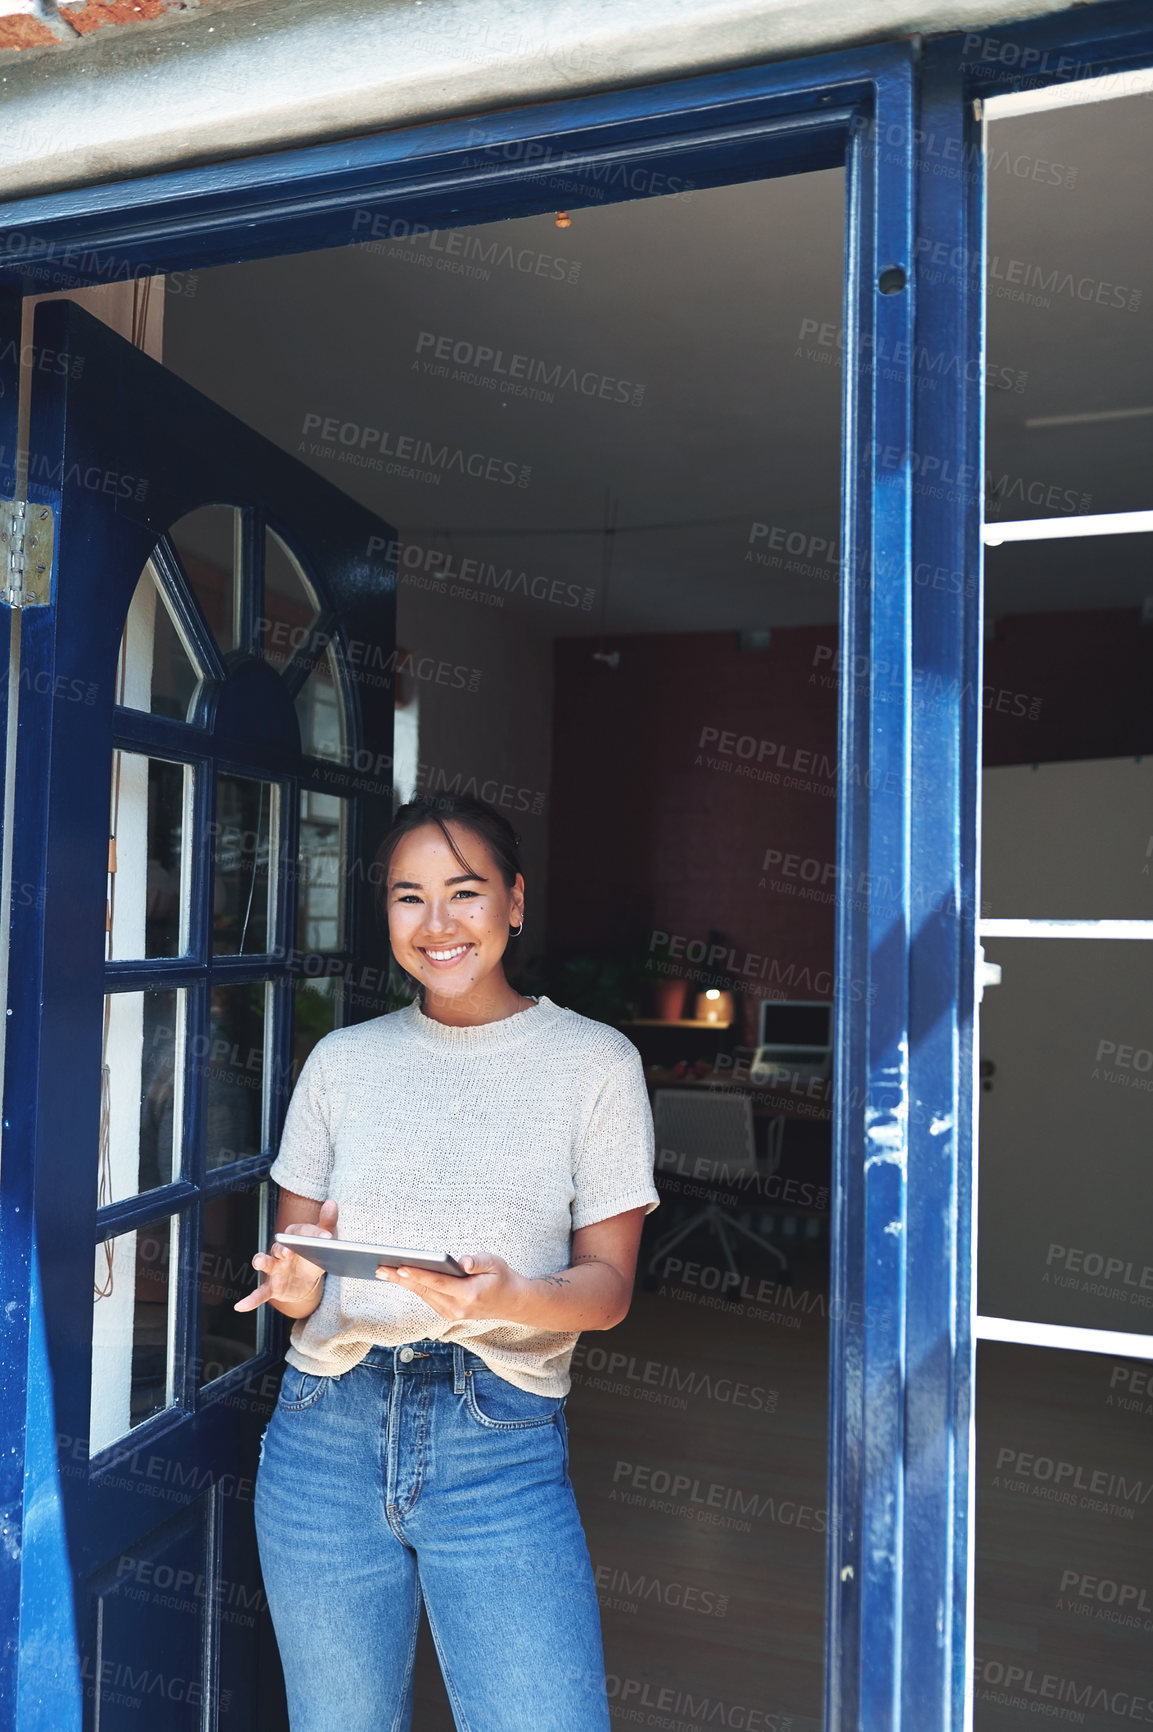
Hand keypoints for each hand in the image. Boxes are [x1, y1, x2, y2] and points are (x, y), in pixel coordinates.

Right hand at [234, 1199, 337, 1311]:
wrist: (308, 1280)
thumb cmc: (314, 1254)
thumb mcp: (325, 1240)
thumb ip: (327, 1222)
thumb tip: (331, 1202)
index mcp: (294, 1237)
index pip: (300, 1232)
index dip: (313, 1233)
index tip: (327, 1237)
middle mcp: (281, 1251)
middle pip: (279, 1246)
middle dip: (282, 1248)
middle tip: (287, 1251)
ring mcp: (275, 1269)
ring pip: (265, 1263)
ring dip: (261, 1261)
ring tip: (259, 1261)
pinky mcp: (273, 1287)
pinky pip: (259, 1293)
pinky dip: (250, 1300)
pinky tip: (240, 1306)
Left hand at [376, 1252, 525, 1322]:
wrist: (513, 1303)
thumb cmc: (502, 1278)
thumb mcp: (496, 1263)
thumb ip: (478, 1261)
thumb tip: (461, 1261)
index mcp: (469, 1294)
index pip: (437, 1283)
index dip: (417, 1274)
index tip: (399, 1267)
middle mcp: (458, 1308)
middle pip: (424, 1291)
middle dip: (401, 1278)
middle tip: (380, 1268)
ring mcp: (452, 1314)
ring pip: (423, 1296)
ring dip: (404, 1284)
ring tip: (385, 1271)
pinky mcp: (449, 1315)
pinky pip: (428, 1299)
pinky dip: (414, 1288)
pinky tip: (402, 1278)